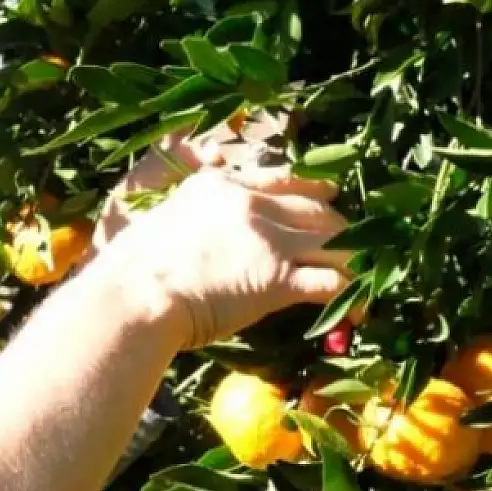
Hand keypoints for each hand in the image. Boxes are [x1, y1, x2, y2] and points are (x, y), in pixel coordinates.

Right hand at [87, 129, 350, 349]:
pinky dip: (349, 297)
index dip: (312, 187)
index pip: (281, 178)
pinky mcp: (276, 278)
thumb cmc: (131, 270)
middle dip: (340, 229)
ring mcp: (267, 239)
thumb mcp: (160, 222)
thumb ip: (189, 221)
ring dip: (352, 262)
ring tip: (360, 281)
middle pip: (316, 207)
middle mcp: (250, 204)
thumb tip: (196, 241)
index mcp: (220, 186)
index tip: (330, 193)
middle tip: (351, 249)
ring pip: (333, 240)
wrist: (135, 293)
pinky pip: (330, 281)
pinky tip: (354, 312)